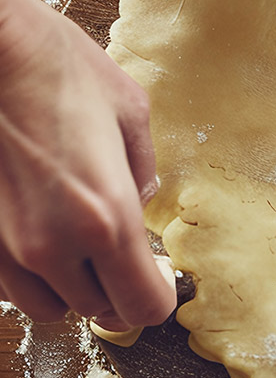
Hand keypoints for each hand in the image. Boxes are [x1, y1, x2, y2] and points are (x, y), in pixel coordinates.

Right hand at [0, 0, 175, 329]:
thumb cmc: (56, 66)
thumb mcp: (129, 114)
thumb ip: (143, 176)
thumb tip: (141, 206)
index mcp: (107, 219)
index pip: (144, 308)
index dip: (158, 297)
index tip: (159, 276)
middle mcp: (54, 246)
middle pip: (100, 311)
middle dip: (117, 287)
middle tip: (120, 252)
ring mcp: (6, 248)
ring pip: (51, 306)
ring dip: (71, 286)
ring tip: (76, 243)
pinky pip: (11, 286)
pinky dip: (31, 273)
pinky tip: (38, 231)